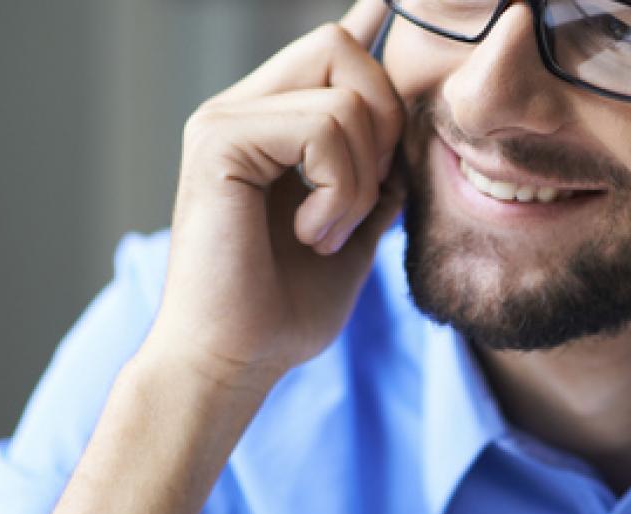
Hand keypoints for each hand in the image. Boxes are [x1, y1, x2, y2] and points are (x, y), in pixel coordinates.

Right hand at [142, 0, 403, 377]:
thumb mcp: (353, 229)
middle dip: (384, 123)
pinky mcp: (219, 141)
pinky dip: (337, 191)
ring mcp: (225, 120)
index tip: (390, 6)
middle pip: (341, 50)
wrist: (234, 361)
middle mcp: (241, 110)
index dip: (366, 27)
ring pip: (344, 97)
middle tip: (365, 196)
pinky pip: (322, 129)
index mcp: (268, 124)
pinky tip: (309, 232)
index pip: (327, 49)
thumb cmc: (283, 308)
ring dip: (359, 180)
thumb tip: (411, 123)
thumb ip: (377, 175)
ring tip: (325, 233)